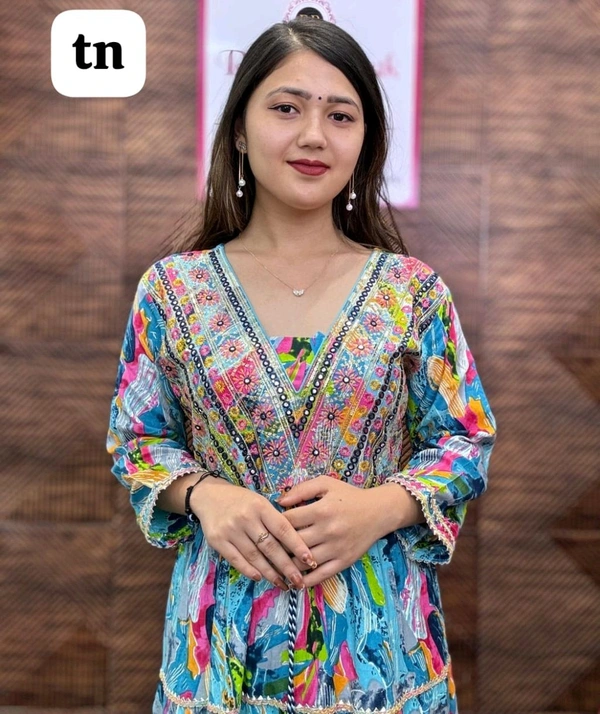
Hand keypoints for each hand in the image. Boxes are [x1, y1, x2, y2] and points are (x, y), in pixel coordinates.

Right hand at [191, 478, 313, 590]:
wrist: (209, 495)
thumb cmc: (241, 500)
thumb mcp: (260, 502)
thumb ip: (275, 519)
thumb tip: (296, 544)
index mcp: (260, 506)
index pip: (283, 529)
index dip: (297, 546)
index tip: (310, 560)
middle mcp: (246, 518)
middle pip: (270, 547)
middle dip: (287, 566)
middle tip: (299, 581)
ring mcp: (231, 530)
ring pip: (254, 556)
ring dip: (270, 573)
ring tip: (282, 584)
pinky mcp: (217, 541)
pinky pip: (236, 560)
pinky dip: (249, 570)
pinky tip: (260, 577)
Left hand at [276, 475, 385, 586]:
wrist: (379, 511)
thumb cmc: (349, 496)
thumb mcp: (326, 484)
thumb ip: (302, 489)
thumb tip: (280, 501)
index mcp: (321, 510)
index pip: (289, 521)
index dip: (275, 524)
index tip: (270, 526)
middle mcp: (328, 530)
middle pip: (293, 543)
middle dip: (279, 546)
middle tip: (269, 548)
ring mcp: (336, 548)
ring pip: (304, 562)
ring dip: (288, 565)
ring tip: (278, 564)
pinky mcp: (344, 561)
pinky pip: (321, 575)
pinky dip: (306, 581)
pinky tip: (295, 582)